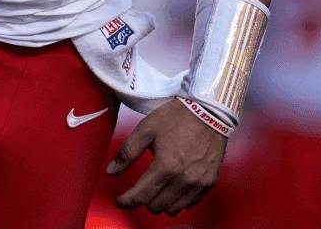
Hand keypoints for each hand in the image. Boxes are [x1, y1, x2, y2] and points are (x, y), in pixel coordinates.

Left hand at [106, 99, 227, 216]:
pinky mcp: (209, 182)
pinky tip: (173, 188)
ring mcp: (198, 183)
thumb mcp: (146, 129)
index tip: (120, 200)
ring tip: (156, 189)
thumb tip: (110, 172)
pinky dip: (178, 200)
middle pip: (156, 206)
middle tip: (140, 189)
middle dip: (143, 200)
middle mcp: (183, 179)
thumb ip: (127, 153)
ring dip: (160, 202)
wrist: (209, 110)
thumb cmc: (177, 117)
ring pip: (173, 209)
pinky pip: (190, 203)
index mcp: (165, 167)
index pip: (141, 196)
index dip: (126, 201)